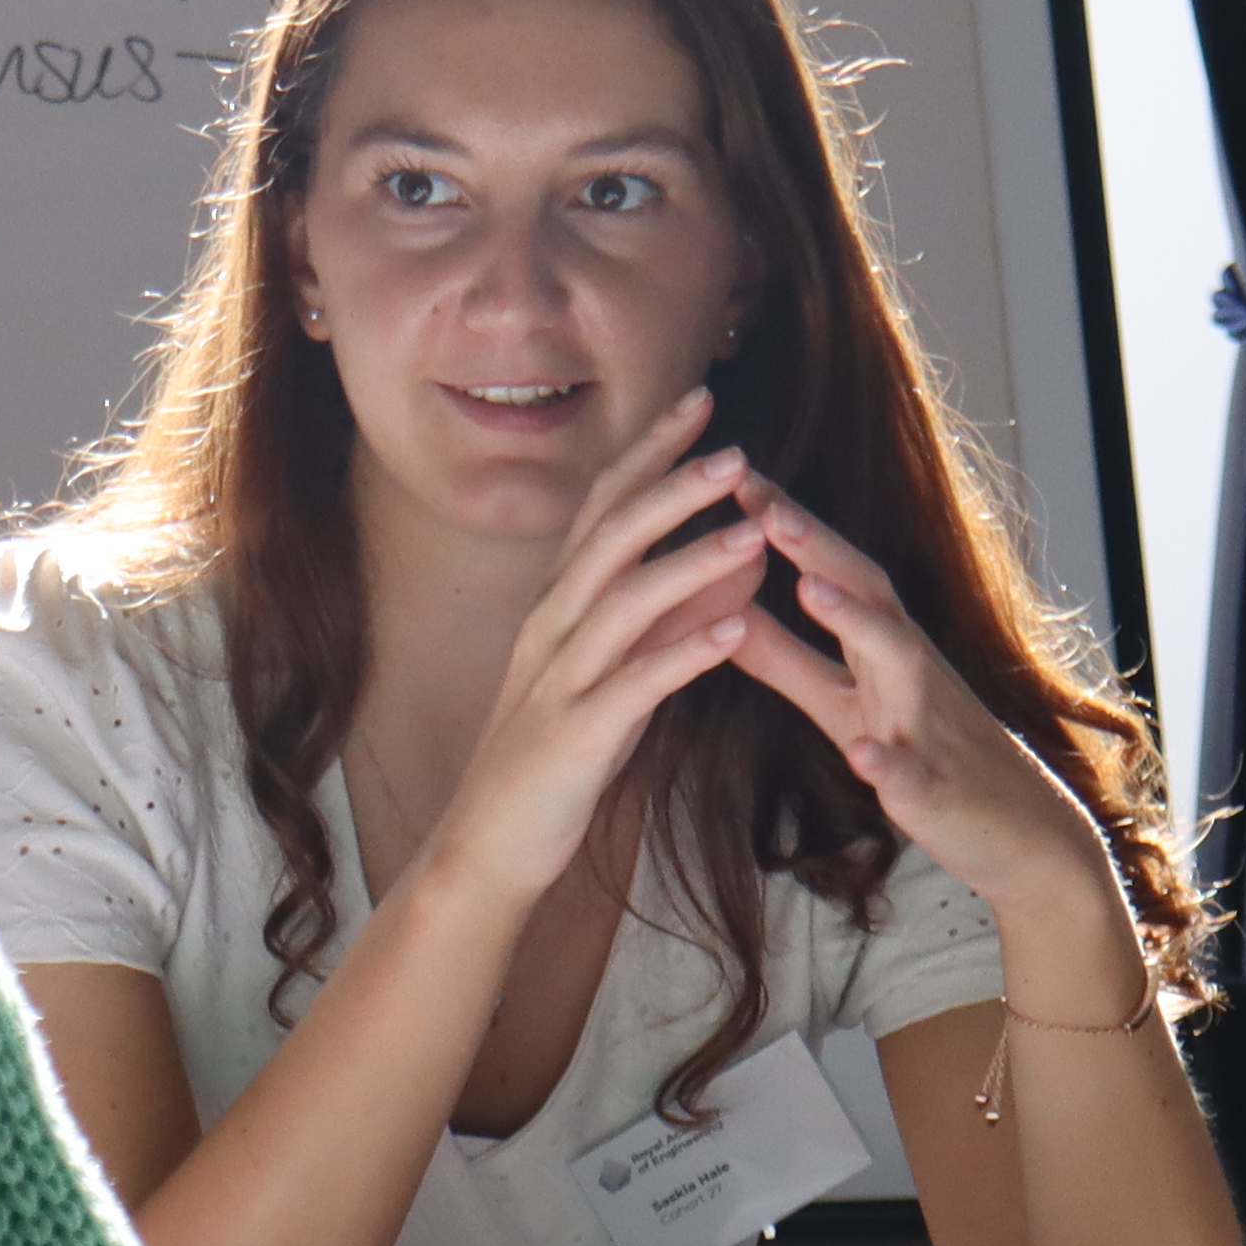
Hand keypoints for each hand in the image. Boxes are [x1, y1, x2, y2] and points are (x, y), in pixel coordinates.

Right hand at [413, 387, 772, 907]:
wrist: (491, 844)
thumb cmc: (556, 758)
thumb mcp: (618, 676)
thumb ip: (669, 619)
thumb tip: (733, 564)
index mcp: (559, 606)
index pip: (606, 507)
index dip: (651, 451)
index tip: (701, 402)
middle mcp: (552, 627)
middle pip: (613, 536)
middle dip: (675, 488)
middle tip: (737, 452)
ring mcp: (559, 678)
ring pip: (625, 602)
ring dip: (692, 563)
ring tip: (753, 534)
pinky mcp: (575, 734)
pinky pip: (635, 685)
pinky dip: (684, 654)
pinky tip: (734, 634)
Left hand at [734, 487, 1124, 935]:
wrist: (1024, 838)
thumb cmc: (929, 761)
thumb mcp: (843, 706)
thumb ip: (785, 661)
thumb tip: (722, 610)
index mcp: (884, 650)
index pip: (833, 571)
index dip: (785, 527)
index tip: (733, 476)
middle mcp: (912, 673)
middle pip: (869, 594)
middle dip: (816, 547)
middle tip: (763, 503)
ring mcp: (930, 728)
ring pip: (902, 665)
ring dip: (857, 622)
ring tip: (809, 588)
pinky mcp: (942, 793)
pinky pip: (916, 776)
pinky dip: (890, 763)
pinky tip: (862, 755)